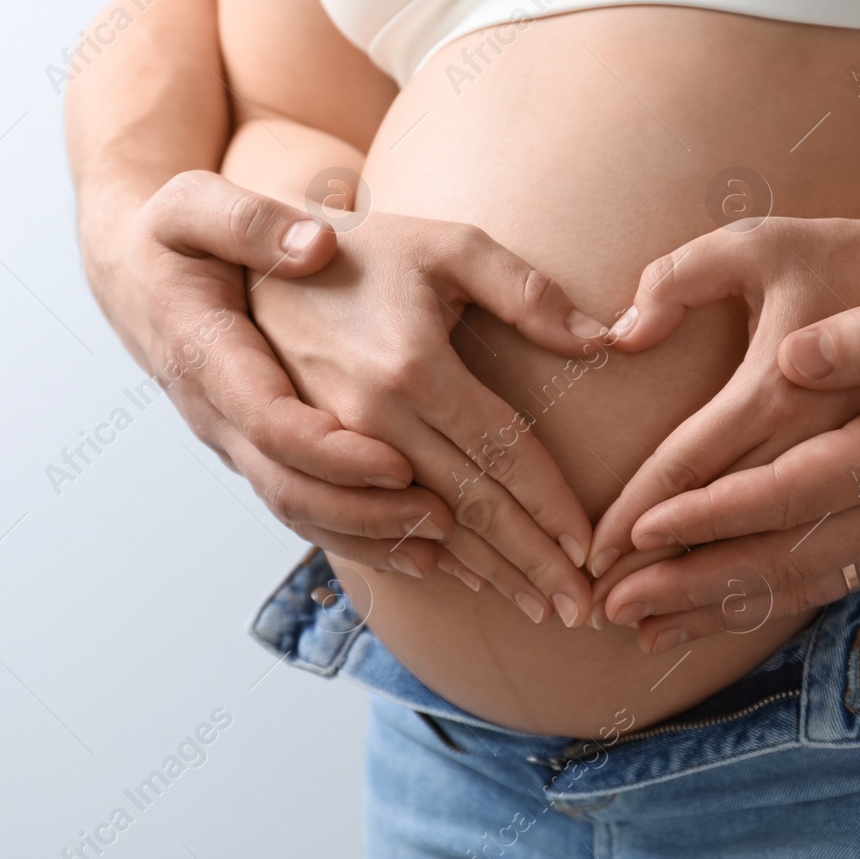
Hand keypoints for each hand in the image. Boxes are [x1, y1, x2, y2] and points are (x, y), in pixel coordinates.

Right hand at [80, 170, 470, 567]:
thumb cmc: (177, 235)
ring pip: (296, 511)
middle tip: (445, 518)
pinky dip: (358, 537)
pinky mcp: (256, 453)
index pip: (269, 421)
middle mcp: (219, 412)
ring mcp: (236, 441)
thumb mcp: (196, 204)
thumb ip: (249, 220)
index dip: (332, 452)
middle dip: (367, 513)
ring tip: (444, 543)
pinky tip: (419, 549)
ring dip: (370, 535)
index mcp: (209, 353)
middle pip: (287, 487)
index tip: (398, 463)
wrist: (134, 274)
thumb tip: (315, 244)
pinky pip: (303, 512)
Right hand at [247, 207, 609, 627]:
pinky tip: (461, 580)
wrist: (255, 265)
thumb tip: (604, 339)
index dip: (552, 506)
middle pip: (470, 507)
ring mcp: (332, 448)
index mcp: (414, 367)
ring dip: (483, 574)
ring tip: (536, 609)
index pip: (503, 454)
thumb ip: (528, 290)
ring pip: (421, 529)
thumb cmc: (370, 250)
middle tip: (579, 611)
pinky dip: (415, 559)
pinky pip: (362, 530)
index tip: (592, 550)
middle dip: (531, 563)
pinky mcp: (305, 463)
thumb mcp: (450, 247)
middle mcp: (371, 418)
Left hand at [585, 216, 859, 598]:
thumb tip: (794, 356)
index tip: (631, 533)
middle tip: (606, 606)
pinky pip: (832, 582)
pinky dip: (767, 603)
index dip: (705, 512)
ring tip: (641, 631)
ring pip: (802, 582)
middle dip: (688, 583)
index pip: (784, 488)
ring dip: (718, 609)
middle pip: (781, 555)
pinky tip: (717, 616)